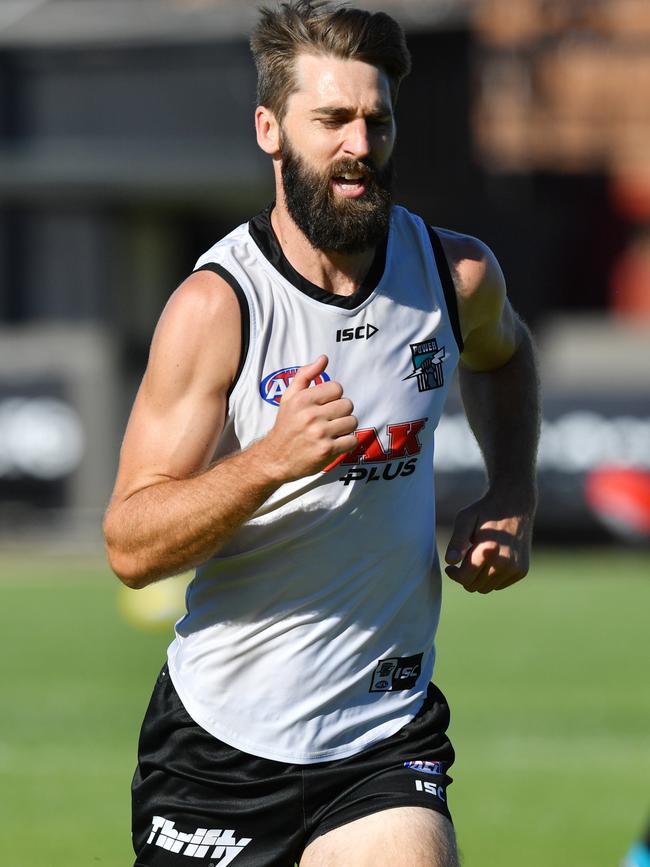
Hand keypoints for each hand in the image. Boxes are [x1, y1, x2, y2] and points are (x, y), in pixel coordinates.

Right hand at [262, 355, 357, 481]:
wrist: (275, 458)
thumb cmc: (286, 425)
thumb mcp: (289, 397)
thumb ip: (305, 375)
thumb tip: (324, 358)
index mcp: (302, 400)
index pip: (337, 388)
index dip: (333, 397)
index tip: (325, 405)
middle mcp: (311, 415)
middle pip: (347, 404)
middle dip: (341, 412)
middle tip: (329, 420)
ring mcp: (320, 434)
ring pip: (352, 421)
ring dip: (345, 427)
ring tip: (332, 431)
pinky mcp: (328, 450)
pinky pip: (352, 440)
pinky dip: (347, 442)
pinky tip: (335, 443)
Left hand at [444, 493, 533, 592]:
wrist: (515, 504)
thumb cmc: (485, 510)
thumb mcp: (465, 519)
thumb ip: (456, 541)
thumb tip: (449, 562)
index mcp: (488, 550)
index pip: (465, 578)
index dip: (454, 575)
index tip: (450, 567)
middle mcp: (504, 562)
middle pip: (475, 586)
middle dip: (465, 577)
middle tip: (463, 561)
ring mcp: (515, 568)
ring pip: (487, 588)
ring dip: (478, 578)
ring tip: (476, 559)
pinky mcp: (522, 571)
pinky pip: (499, 584)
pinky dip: (491, 577)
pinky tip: (490, 560)